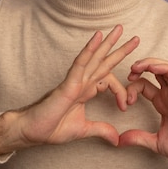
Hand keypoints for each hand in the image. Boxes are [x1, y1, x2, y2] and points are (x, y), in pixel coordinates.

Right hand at [0, 25, 138, 154]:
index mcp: (85, 91)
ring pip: (94, 57)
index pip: (108, 80)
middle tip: (136, 37)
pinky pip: (80, 64)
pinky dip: (89, 50)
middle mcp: (82, 82)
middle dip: (119, 49)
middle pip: (104, 62)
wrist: (32, 132)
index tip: (128, 99)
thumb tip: (116, 139)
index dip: (121, 88)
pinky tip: (97, 37)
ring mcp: (75, 81)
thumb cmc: (51, 127)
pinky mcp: (68, 84)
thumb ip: (100, 130)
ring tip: (120, 28)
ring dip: (107, 43)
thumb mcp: (83, 130)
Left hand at [118, 59, 167, 168]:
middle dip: (140, 66)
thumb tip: (119, 140)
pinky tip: (153, 69)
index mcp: (163, 103)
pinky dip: (165, 69)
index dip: (132, 87)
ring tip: (138, 66)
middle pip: (155, 70)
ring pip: (166, 68)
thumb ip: (139, 138)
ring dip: (151, 63)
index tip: (125, 102)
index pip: (144, 84)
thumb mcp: (156, 142)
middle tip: (129, 72)